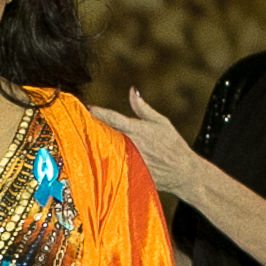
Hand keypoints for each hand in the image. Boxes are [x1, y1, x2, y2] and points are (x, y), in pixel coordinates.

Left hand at [86, 89, 204, 198]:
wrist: (183, 172)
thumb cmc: (173, 145)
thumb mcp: (161, 122)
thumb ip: (143, 108)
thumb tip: (132, 91)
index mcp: (137, 130)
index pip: (113, 118)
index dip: (99, 112)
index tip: (88, 107)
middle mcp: (131, 145)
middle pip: (105, 135)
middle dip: (94, 129)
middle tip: (82, 123)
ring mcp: (128, 161)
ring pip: (106, 151)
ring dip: (97, 145)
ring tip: (88, 141)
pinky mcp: (129, 175)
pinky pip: (113, 166)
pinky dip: (106, 161)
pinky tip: (98, 159)